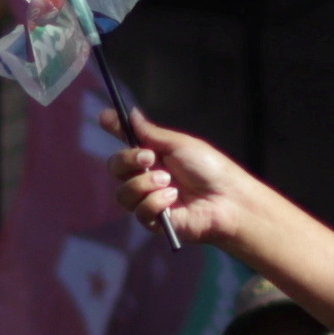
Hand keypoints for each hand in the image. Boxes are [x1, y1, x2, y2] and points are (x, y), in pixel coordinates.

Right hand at [107, 101, 268, 256]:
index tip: (105, 118)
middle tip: (149, 158)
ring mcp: (149, 200)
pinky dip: (155, 202)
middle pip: (115, 167)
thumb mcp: (179, 145)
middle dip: (127, 160)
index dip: (114, 129)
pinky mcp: (154, 221)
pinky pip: (139, 211)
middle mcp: (147, 177)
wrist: (228, 199)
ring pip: (123, 192)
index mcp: (154, 156)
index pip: (127, 141)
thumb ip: (151, 133)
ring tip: (169, 183)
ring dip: (144, 184)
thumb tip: (132, 114)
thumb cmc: (210, 169)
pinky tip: (173, 200)